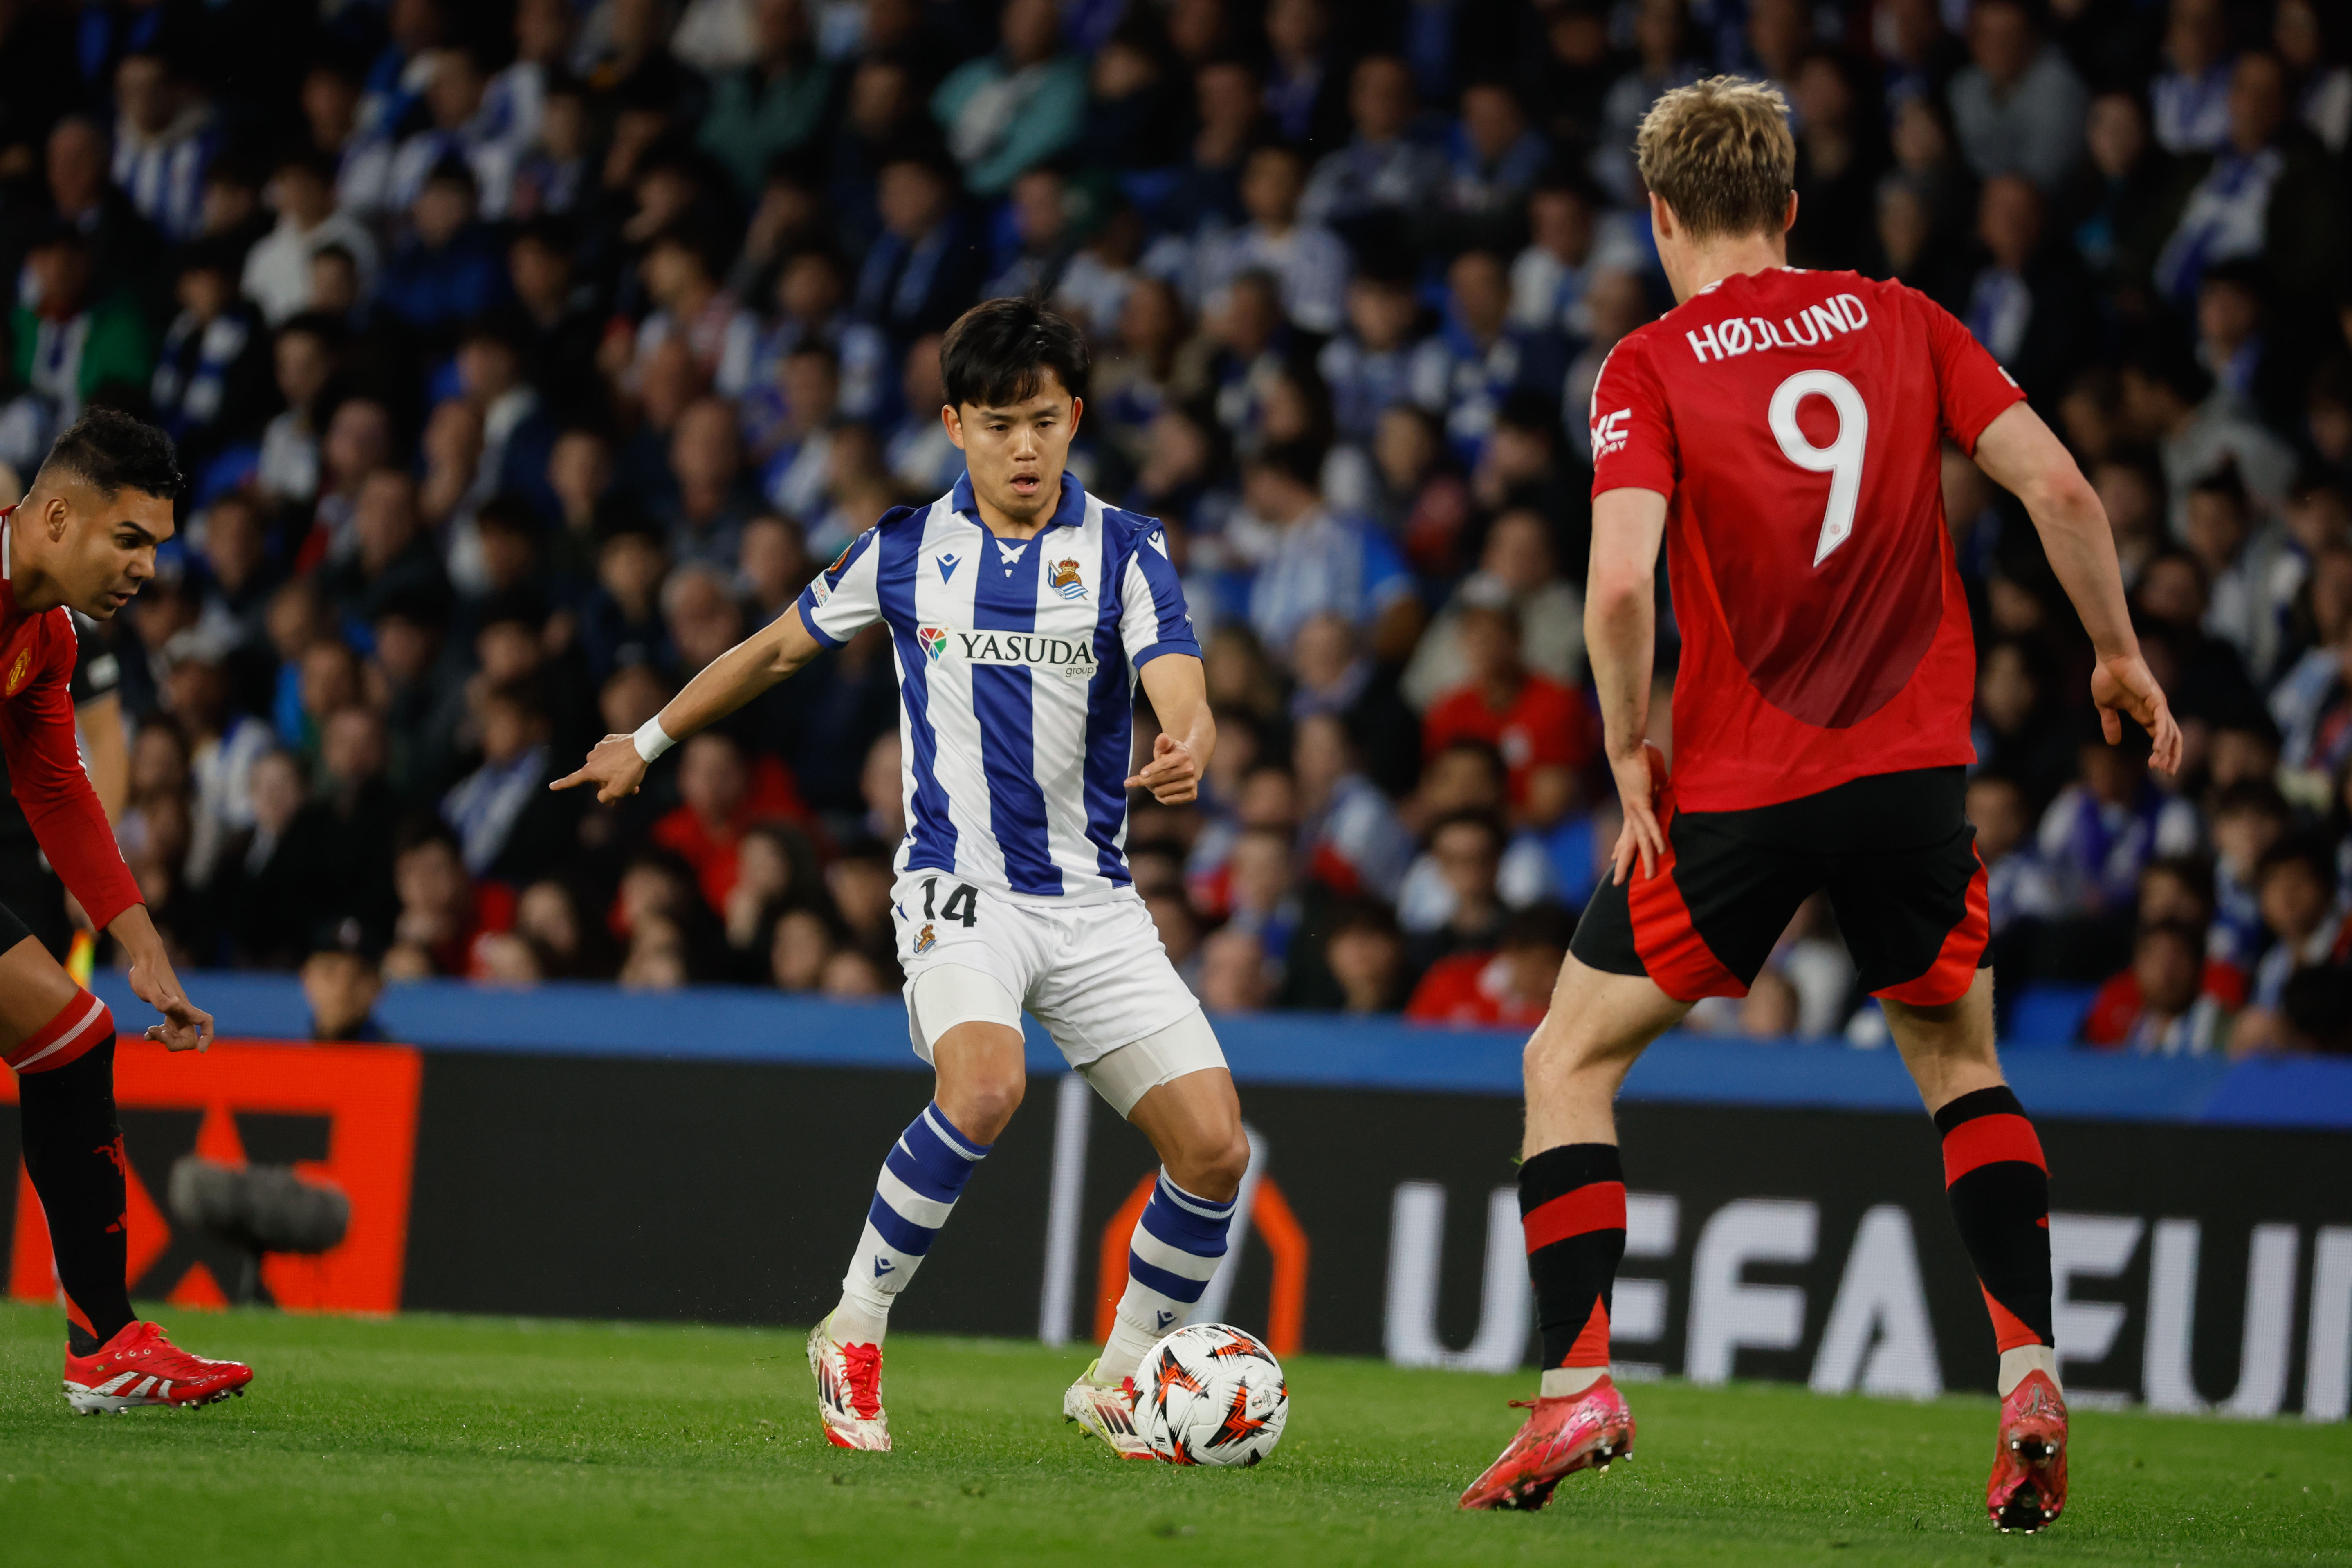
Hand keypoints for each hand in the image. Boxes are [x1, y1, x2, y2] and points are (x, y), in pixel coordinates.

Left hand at [126, 943, 211, 1051]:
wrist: (145, 961)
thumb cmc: (147, 973)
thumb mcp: (149, 988)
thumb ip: (161, 999)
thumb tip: (173, 1005)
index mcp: (183, 1007)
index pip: (206, 1023)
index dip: (207, 1037)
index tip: (201, 1050)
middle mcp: (183, 1011)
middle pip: (190, 1037)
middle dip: (174, 1043)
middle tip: (156, 1033)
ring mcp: (176, 1012)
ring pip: (178, 1035)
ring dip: (165, 1039)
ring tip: (149, 1031)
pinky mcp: (167, 1011)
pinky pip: (169, 1030)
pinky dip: (159, 1035)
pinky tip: (147, 1033)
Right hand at [552, 734, 650, 803]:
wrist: (643, 746)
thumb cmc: (629, 771)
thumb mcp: (618, 791)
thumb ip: (605, 797)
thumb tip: (602, 796)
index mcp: (590, 770)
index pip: (573, 780)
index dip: (562, 785)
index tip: (551, 786)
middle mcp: (591, 757)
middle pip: (596, 777)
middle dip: (609, 787)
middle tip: (624, 795)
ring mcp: (600, 747)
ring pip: (606, 766)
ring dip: (617, 775)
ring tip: (634, 784)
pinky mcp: (610, 740)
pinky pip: (612, 754)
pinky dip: (619, 761)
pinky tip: (631, 764)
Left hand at [1126, 732, 1201, 803]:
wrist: (1194, 763)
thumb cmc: (1175, 753)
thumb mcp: (1169, 744)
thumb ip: (1162, 742)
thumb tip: (1162, 737)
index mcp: (1183, 757)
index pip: (1163, 765)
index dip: (1151, 769)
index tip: (1141, 774)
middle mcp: (1189, 771)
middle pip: (1159, 780)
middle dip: (1145, 781)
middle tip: (1141, 778)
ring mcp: (1191, 784)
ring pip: (1161, 792)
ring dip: (1153, 789)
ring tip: (1154, 783)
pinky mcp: (1192, 795)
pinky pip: (1168, 801)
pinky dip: (1160, 797)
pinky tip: (1161, 791)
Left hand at [1608, 742, 1670, 886]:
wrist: (1626, 745)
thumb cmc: (1639, 756)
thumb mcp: (1653, 776)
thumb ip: (1659, 785)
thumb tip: (1665, 786)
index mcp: (1632, 807)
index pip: (1627, 832)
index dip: (1622, 847)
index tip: (1616, 858)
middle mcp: (1630, 811)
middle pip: (1628, 843)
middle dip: (1623, 864)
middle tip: (1616, 883)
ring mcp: (1634, 808)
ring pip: (1640, 839)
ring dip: (1646, 859)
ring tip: (1649, 876)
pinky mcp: (1641, 801)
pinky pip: (1650, 824)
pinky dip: (1656, 837)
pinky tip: (1660, 851)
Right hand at [2089, 653, 2182, 774]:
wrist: (2111, 658)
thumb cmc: (2108, 677)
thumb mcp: (2105, 706)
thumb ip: (2110, 723)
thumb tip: (2113, 742)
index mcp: (2145, 713)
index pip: (2160, 736)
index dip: (2162, 752)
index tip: (2158, 769)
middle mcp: (2156, 711)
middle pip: (2172, 737)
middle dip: (2172, 756)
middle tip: (2167, 773)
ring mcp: (2158, 705)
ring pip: (2169, 733)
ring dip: (2166, 751)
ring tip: (2159, 767)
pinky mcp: (2156, 699)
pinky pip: (2162, 722)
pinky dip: (2162, 737)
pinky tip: (2158, 750)